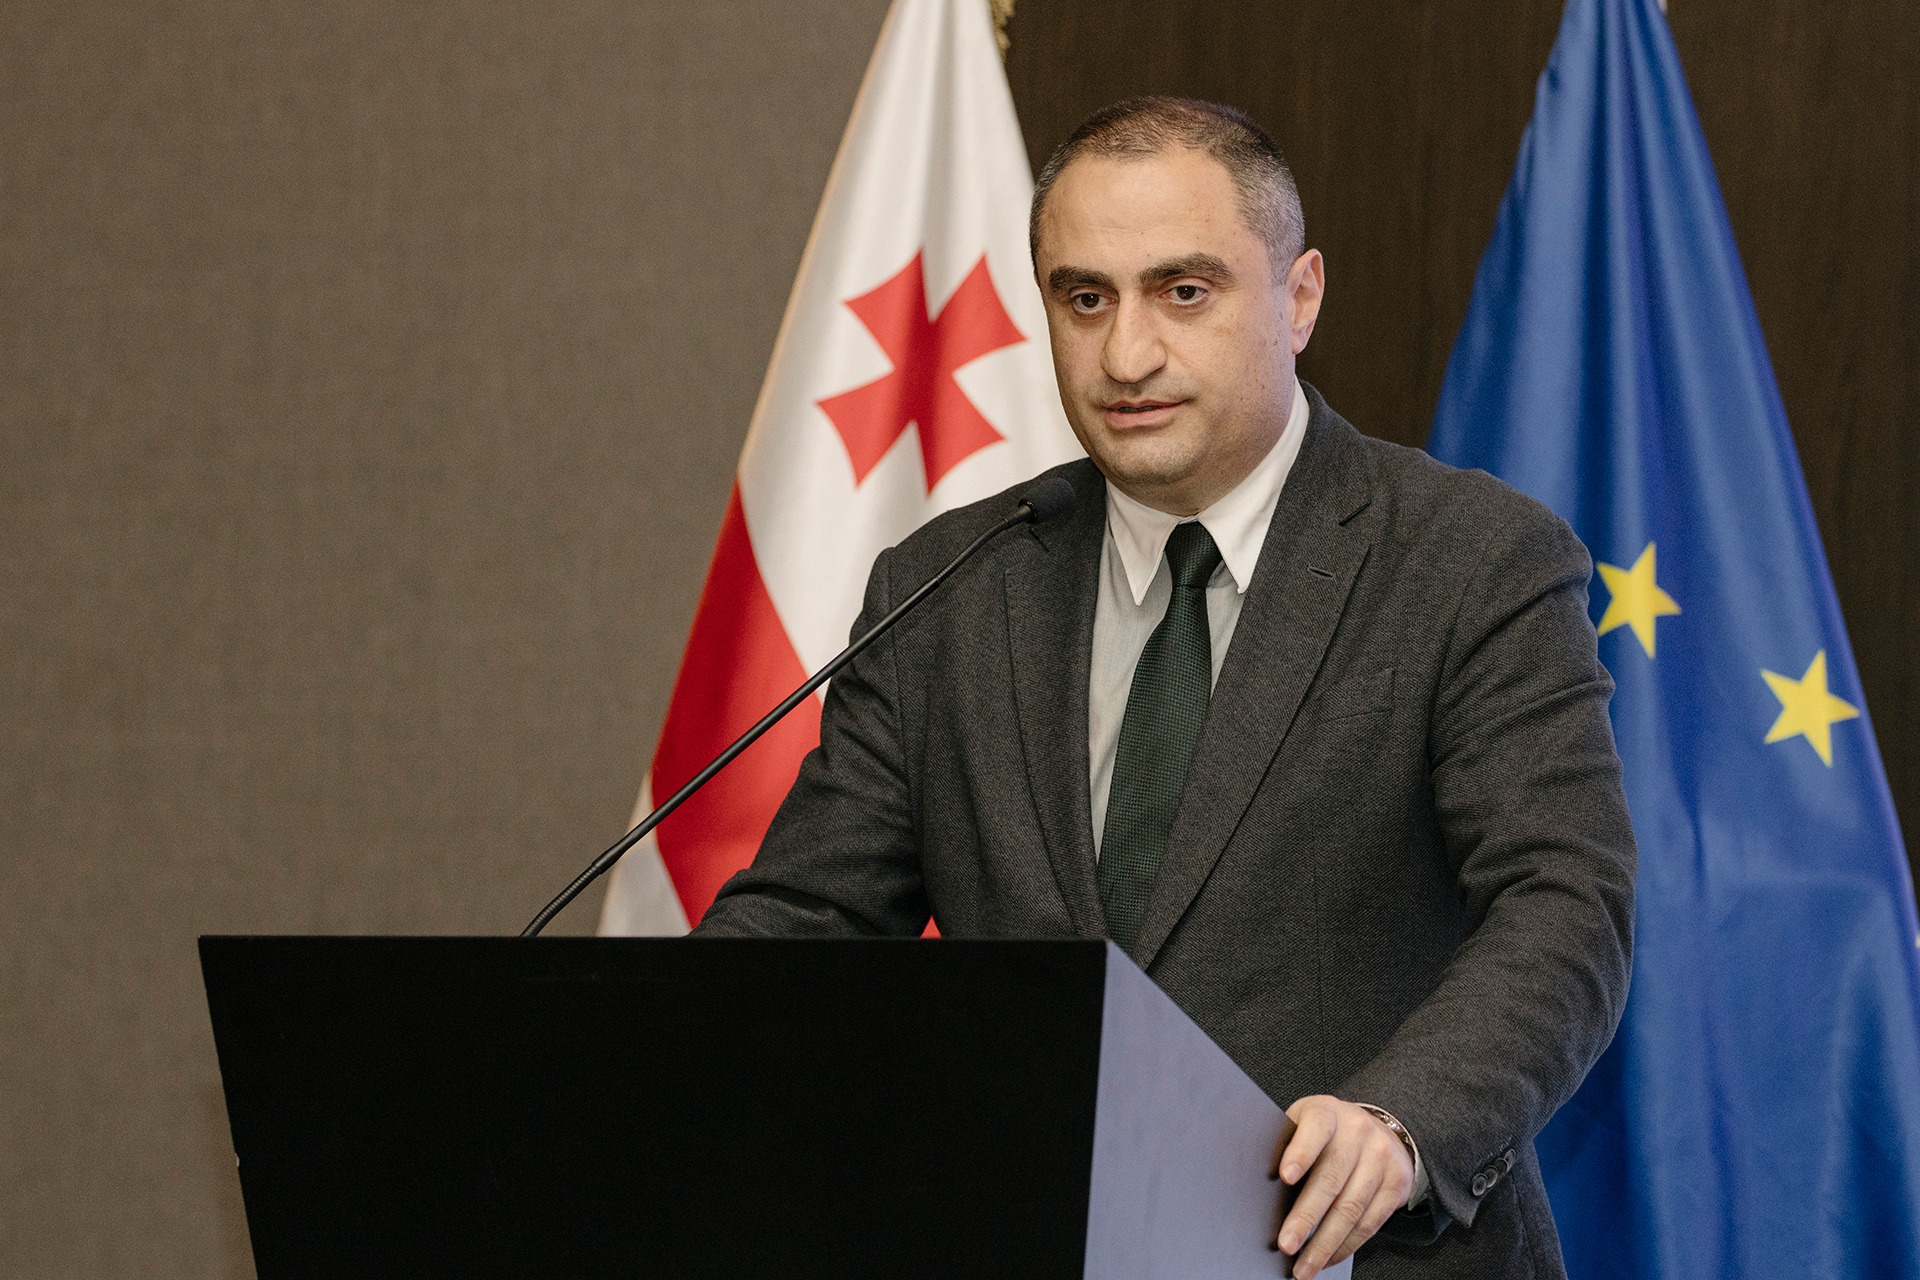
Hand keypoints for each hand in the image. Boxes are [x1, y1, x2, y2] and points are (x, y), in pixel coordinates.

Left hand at [1270, 1095, 1414, 1278]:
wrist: (1380, 1130)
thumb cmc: (1328, 1133)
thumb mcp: (1306, 1124)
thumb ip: (1287, 1144)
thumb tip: (1254, 1184)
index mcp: (1328, 1113)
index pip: (1315, 1129)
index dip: (1300, 1153)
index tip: (1284, 1177)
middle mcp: (1358, 1132)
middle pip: (1331, 1179)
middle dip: (1306, 1217)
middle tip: (1286, 1244)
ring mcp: (1381, 1157)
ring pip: (1351, 1209)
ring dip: (1325, 1244)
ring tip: (1304, 1265)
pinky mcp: (1397, 1184)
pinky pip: (1370, 1223)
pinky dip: (1345, 1246)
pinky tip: (1328, 1258)